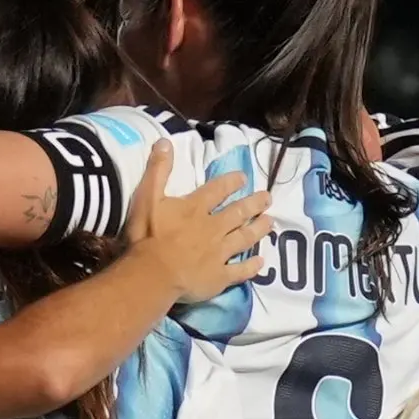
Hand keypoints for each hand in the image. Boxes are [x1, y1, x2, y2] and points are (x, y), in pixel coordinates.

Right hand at [129, 149, 270, 305]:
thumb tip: (166, 142)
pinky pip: (240, 271)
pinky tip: (261, 263)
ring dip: (258, 229)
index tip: (244, 177)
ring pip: (244, 238)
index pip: (217, 190)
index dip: (231, 182)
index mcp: (195, 208)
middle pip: (238, 213)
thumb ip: (158, 171)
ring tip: (271, 222)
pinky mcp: (219, 276)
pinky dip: (251, 267)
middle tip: (268, 197)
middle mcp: (213, 227)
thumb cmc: (147, 236)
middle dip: (254, 203)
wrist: (153, 274)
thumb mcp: (147, 197)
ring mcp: (219, 253)